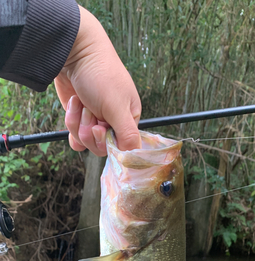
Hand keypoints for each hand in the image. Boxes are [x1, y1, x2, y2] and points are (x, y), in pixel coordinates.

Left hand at [54, 5, 141, 155]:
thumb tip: (133, 154)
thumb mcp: (117, 107)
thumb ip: (127, 134)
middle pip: (100, 147)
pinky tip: (73, 106)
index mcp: (128, 119)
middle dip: (89, 132)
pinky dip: (71, 123)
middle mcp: (113, 122)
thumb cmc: (101, 74)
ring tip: (80, 102)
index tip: (99, 127)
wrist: (75, 52)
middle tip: (88, 111)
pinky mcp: (79, 118)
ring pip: (85, 141)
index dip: (106, 142)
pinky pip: (74, 136)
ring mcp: (94, 120)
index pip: (120, 147)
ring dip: (78, 123)